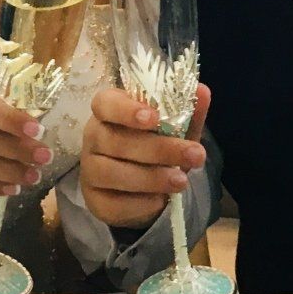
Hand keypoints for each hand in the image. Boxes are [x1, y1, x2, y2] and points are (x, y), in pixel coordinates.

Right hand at [78, 84, 210, 228]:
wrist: (144, 188)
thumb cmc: (155, 147)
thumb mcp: (174, 130)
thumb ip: (186, 112)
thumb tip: (202, 90)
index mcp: (109, 112)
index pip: (105, 103)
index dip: (126, 110)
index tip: (154, 118)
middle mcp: (93, 137)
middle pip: (115, 140)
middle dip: (159, 149)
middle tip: (195, 155)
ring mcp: (89, 170)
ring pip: (112, 173)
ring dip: (151, 178)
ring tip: (181, 181)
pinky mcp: (94, 200)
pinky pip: (113, 202)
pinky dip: (140, 203)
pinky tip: (160, 201)